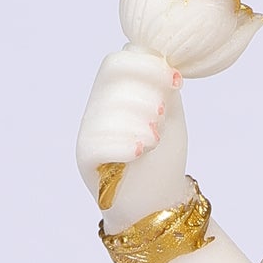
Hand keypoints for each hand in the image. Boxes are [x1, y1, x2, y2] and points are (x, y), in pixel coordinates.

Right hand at [77, 45, 187, 223]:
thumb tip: (159, 58)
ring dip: (140, 122)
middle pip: (112, 79)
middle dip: (145, 93)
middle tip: (161, 115)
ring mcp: (88, 133)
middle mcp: (97, 110)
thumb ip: (163, 87)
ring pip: (107, 110)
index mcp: (116, 94)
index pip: (118, 62)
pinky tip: (140, 152)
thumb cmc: (163, 158)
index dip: (148, 65)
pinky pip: (98, 142)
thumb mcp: (170, 116)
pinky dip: (124, 144)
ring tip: (154, 141)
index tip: (176, 81)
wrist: (158, 204)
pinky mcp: (85, 159)